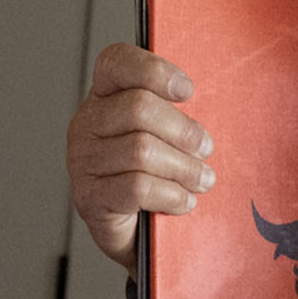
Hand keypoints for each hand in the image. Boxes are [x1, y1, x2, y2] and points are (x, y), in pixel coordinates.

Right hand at [65, 43, 215, 268]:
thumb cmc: (156, 177)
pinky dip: (170, 195)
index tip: (187, 90)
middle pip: (138, 108)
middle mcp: (86, 124)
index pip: (115, 62)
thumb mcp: (167, 136)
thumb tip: (214, 109)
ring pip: (141, 151)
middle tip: (205, 148)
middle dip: (183, 130)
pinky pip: (136, 188)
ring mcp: (83, 162)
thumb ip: (178, 114)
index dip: (154, 70)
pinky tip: (184, 201)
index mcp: (103, 97)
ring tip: (201, 179)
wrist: (138, 235)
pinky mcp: (90, 198)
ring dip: (183, 168)